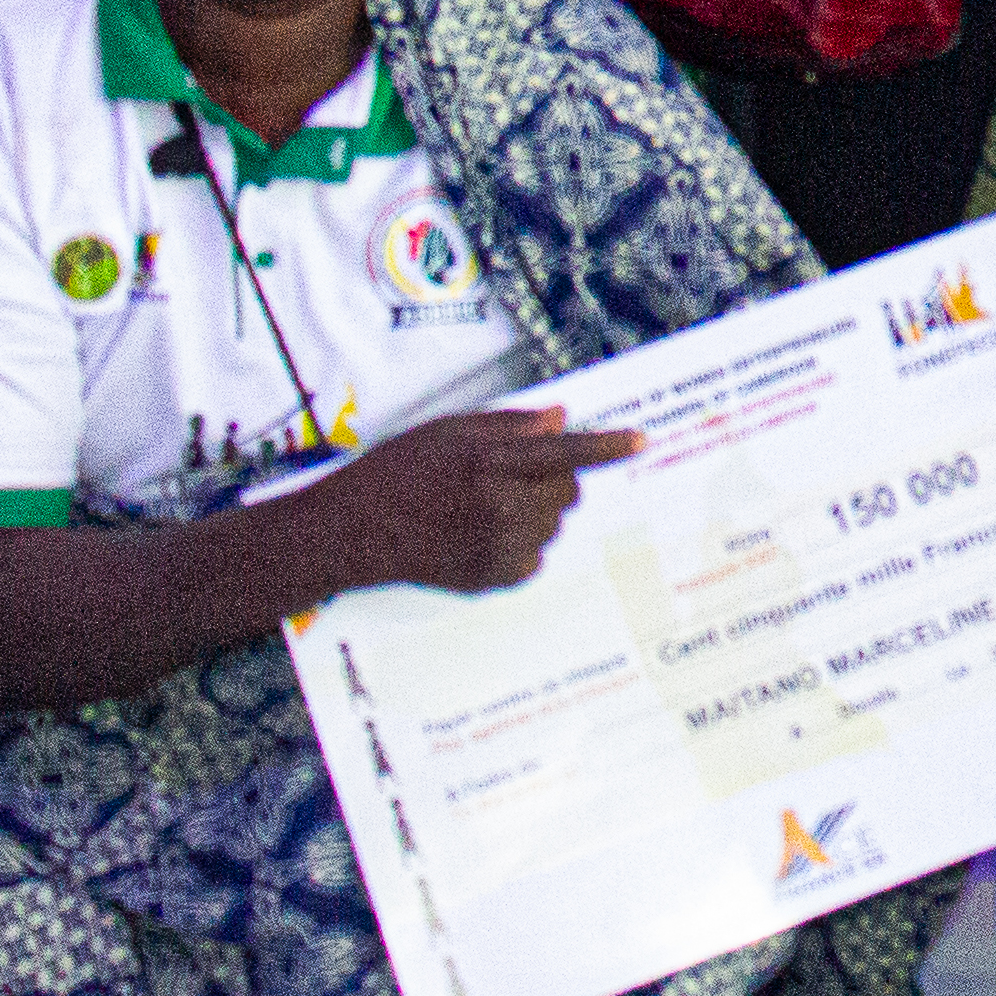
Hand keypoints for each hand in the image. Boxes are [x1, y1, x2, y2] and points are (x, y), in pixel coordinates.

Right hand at [329, 404, 639, 594]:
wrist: (354, 531)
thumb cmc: (398, 470)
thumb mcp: (450, 430)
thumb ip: (511, 424)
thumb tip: (561, 417)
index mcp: (491, 462)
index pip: (565, 452)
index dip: (607, 446)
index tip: (641, 441)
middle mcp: (501, 506)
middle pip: (568, 491)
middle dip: (554, 477)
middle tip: (513, 474)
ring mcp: (498, 547)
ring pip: (554, 524)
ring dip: (537, 511)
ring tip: (487, 506)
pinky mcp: (492, 578)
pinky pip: (535, 557)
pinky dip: (521, 544)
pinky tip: (481, 534)